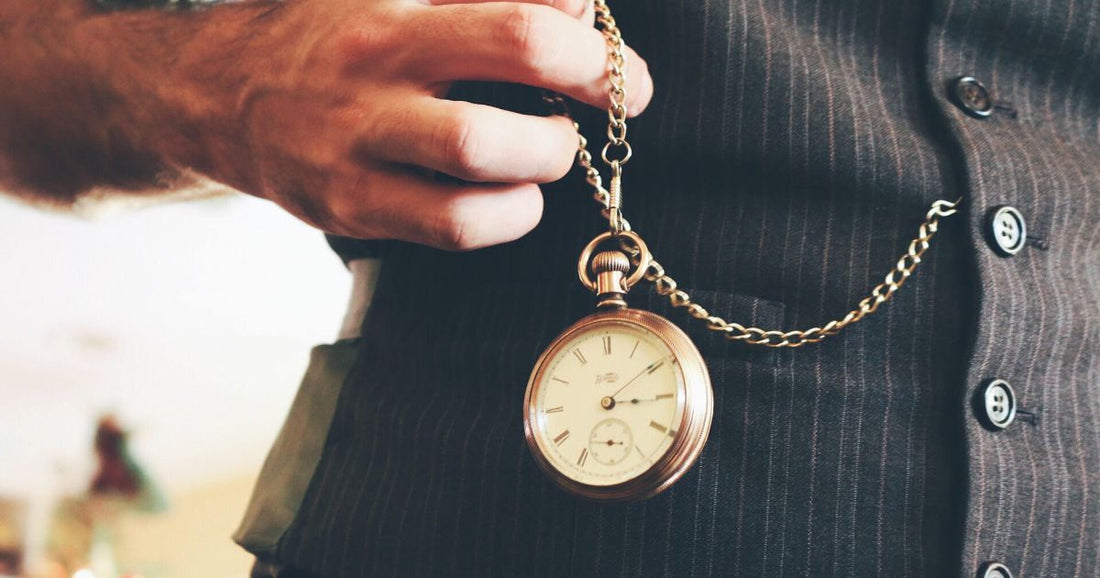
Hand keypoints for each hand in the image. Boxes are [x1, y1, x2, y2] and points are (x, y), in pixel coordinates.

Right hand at [63, 0, 653, 249]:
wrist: (220, 92)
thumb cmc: (331, 38)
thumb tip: (579, 11)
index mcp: (395, 16)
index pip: (519, 31)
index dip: (591, 60)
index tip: (620, 75)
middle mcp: (373, 82)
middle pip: (496, 113)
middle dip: (572, 121)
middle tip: (589, 122)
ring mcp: (355, 152)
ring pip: (472, 178)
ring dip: (537, 172)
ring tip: (545, 158)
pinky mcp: (349, 208)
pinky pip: (448, 229)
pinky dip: (503, 219)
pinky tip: (511, 200)